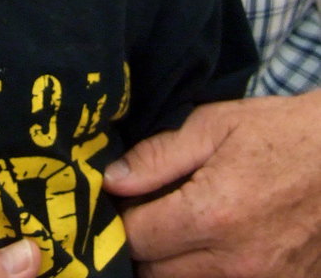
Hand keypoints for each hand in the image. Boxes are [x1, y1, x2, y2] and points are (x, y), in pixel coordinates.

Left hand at [104, 91, 320, 276]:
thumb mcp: (212, 125)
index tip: (121, 201)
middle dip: (143, 245)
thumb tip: (111, 180)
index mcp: (212, 214)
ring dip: (173, 263)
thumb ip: (158, 156)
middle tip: (148, 213)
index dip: (120, 219)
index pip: (136, 239)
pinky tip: (211, 243)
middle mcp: (236, 261)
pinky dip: (209, 272)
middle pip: (156, 273)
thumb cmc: (277, 133)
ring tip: (178, 226)